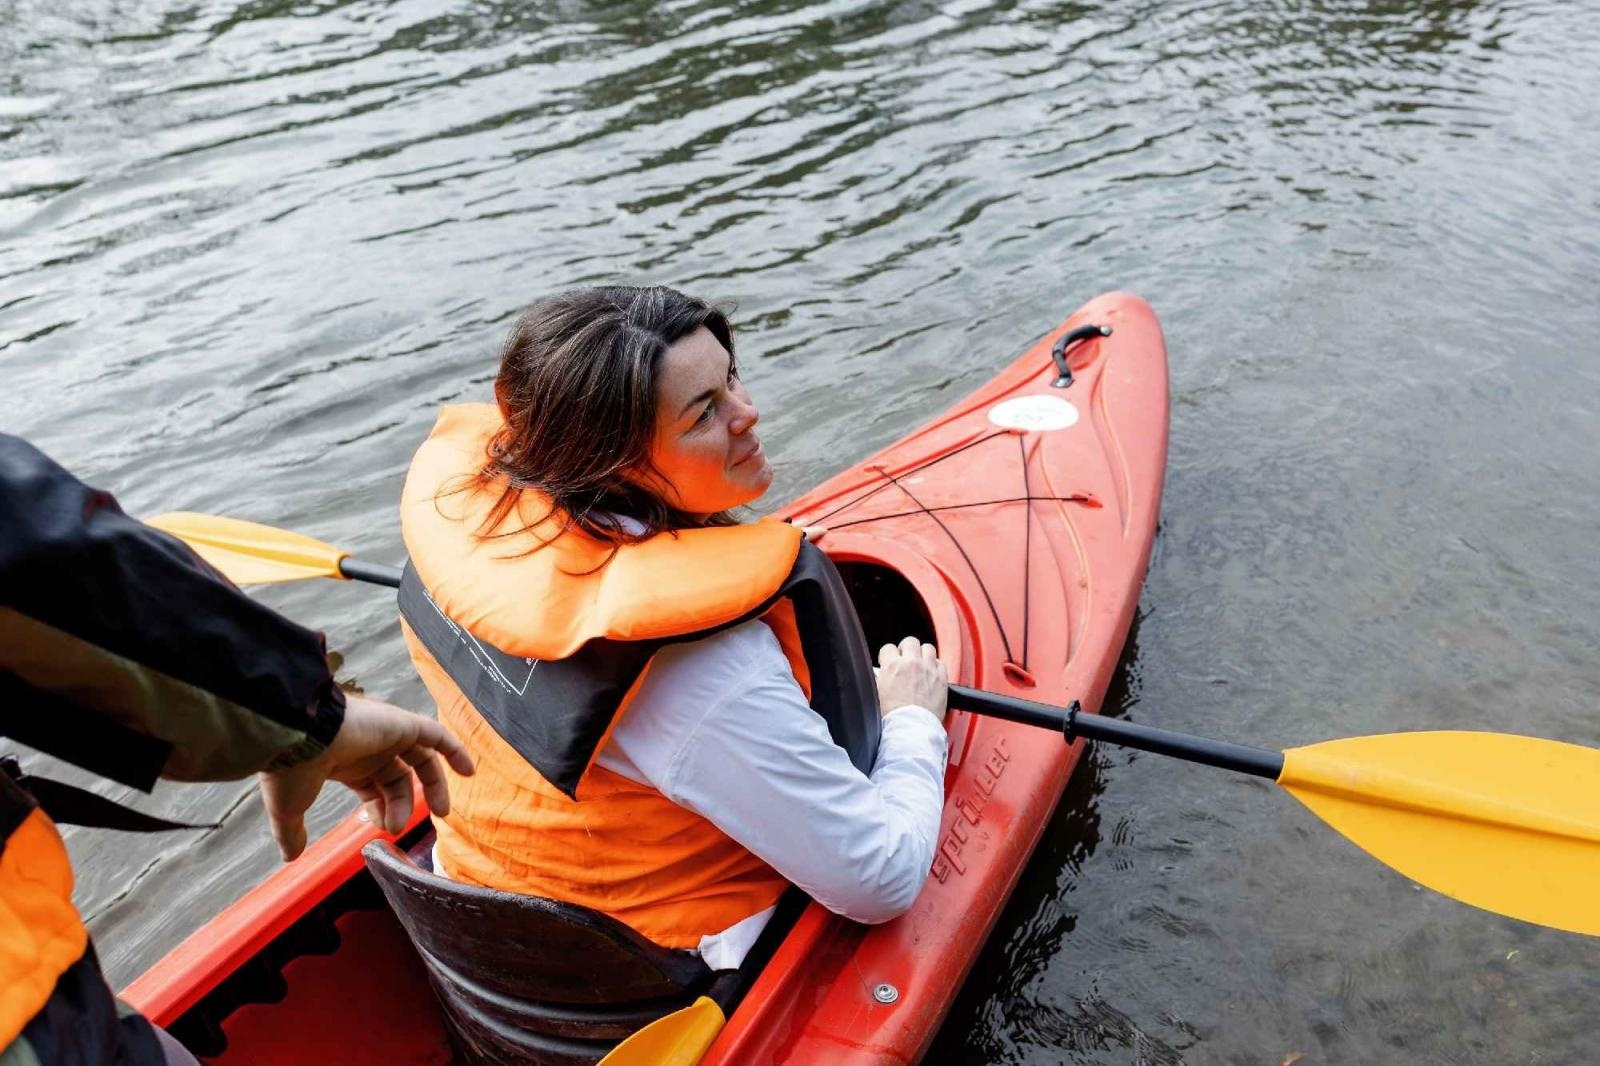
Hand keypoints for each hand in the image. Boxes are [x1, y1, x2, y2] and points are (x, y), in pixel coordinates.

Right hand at [258, 694, 474, 860]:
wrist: (295, 735)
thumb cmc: (290, 769)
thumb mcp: (289, 808)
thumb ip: (292, 832)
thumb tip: (290, 856)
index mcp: (346, 761)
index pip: (374, 786)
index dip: (381, 809)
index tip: (380, 827)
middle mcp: (368, 745)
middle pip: (398, 777)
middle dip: (403, 803)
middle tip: (402, 826)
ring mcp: (386, 733)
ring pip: (420, 759)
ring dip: (433, 785)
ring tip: (442, 812)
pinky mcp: (402, 723)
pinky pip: (437, 735)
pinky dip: (455, 749)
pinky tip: (469, 771)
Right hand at [875, 636, 947, 723]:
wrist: (911, 727)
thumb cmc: (893, 716)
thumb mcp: (876, 693)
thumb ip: (880, 678)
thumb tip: (880, 674)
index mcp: (892, 666)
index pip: (888, 648)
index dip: (888, 655)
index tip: (890, 662)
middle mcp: (911, 663)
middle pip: (910, 641)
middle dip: (907, 649)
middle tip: (906, 659)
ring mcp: (928, 669)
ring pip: (928, 648)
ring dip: (923, 654)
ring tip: (920, 665)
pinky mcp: (941, 678)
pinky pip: (941, 662)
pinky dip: (936, 666)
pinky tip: (931, 674)